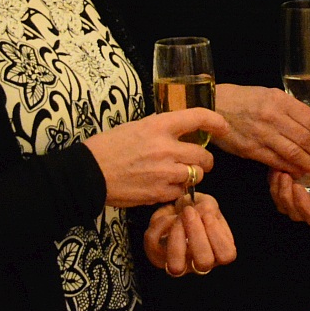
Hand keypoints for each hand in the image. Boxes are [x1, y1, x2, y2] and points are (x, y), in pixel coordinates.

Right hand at [84, 108, 228, 207]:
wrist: (87, 174)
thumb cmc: (108, 147)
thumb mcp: (135, 126)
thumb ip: (160, 127)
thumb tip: (180, 128)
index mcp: (159, 126)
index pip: (198, 117)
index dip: (216, 121)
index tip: (222, 127)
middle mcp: (166, 148)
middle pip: (203, 155)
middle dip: (205, 159)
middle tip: (200, 161)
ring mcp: (164, 173)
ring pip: (196, 176)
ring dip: (193, 175)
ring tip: (181, 174)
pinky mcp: (158, 193)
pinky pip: (181, 191)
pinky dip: (178, 190)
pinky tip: (166, 185)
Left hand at [145, 193, 238, 276]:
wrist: (178, 209)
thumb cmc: (198, 210)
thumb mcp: (208, 204)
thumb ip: (209, 208)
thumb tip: (202, 212)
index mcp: (218, 251)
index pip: (226, 255)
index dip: (217, 237)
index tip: (208, 216)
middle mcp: (199, 263)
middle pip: (204, 263)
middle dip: (197, 234)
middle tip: (190, 212)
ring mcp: (177, 264)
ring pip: (177, 266)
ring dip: (177, 235)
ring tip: (179, 215)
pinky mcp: (157, 257)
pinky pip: (155, 245)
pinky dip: (161, 225)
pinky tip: (169, 216)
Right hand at [212, 83, 309, 179]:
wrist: (213, 106)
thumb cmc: (243, 100)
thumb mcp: (269, 94)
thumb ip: (289, 108)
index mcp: (280, 101)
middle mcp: (273, 117)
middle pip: (305, 139)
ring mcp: (261, 134)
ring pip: (293, 153)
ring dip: (309, 164)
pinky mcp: (251, 149)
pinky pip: (276, 161)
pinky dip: (290, 168)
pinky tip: (298, 172)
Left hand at [268, 129, 309, 225]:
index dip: (304, 206)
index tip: (298, 186)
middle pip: (296, 214)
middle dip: (286, 197)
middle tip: (285, 175)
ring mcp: (304, 199)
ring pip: (284, 206)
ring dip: (278, 190)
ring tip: (280, 170)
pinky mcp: (294, 190)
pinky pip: (278, 193)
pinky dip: (274, 183)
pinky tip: (278, 168)